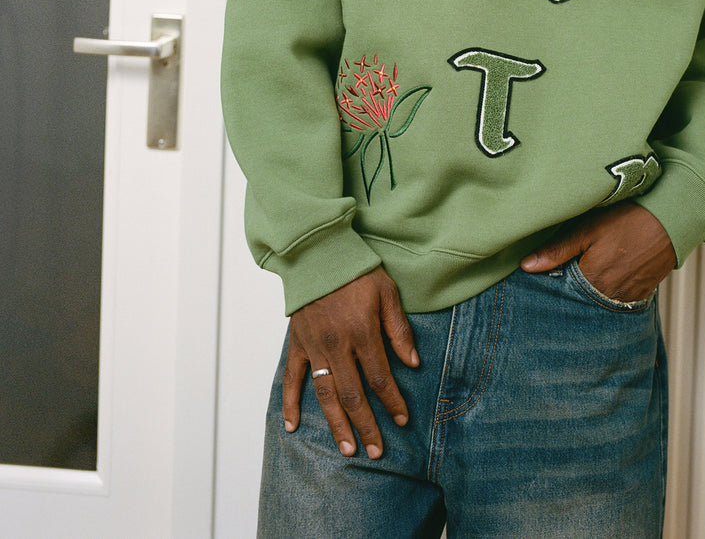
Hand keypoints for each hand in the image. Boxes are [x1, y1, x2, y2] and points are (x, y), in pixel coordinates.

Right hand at [283, 267, 418, 458]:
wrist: (320, 253)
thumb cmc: (358, 271)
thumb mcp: (387, 293)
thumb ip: (399, 330)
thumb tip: (413, 363)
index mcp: (362, 332)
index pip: (380, 377)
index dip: (392, 401)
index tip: (402, 420)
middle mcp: (337, 345)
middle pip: (353, 395)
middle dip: (367, 425)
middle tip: (377, 451)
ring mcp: (314, 347)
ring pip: (325, 395)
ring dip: (337, 424)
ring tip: (347, 448)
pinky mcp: (297, 344)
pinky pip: (291, 379)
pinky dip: (290, 403)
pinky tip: (293, 426)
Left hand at [520, 202, 675, 303]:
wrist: (672, 219)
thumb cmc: (628, 219)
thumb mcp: (587, 229)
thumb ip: (557, 250)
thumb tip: (526, 266)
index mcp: (593, 284)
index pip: (560, 296)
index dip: (550, 285)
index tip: (540, 277)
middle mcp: (610, 300)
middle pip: (579, 304)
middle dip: (567, 293)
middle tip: (560, 275)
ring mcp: (627, 300)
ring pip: (597, 303)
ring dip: (587, 293)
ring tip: (582, 273)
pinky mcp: (641, 295)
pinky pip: (615, 301)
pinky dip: (605, 292)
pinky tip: (602, 276)